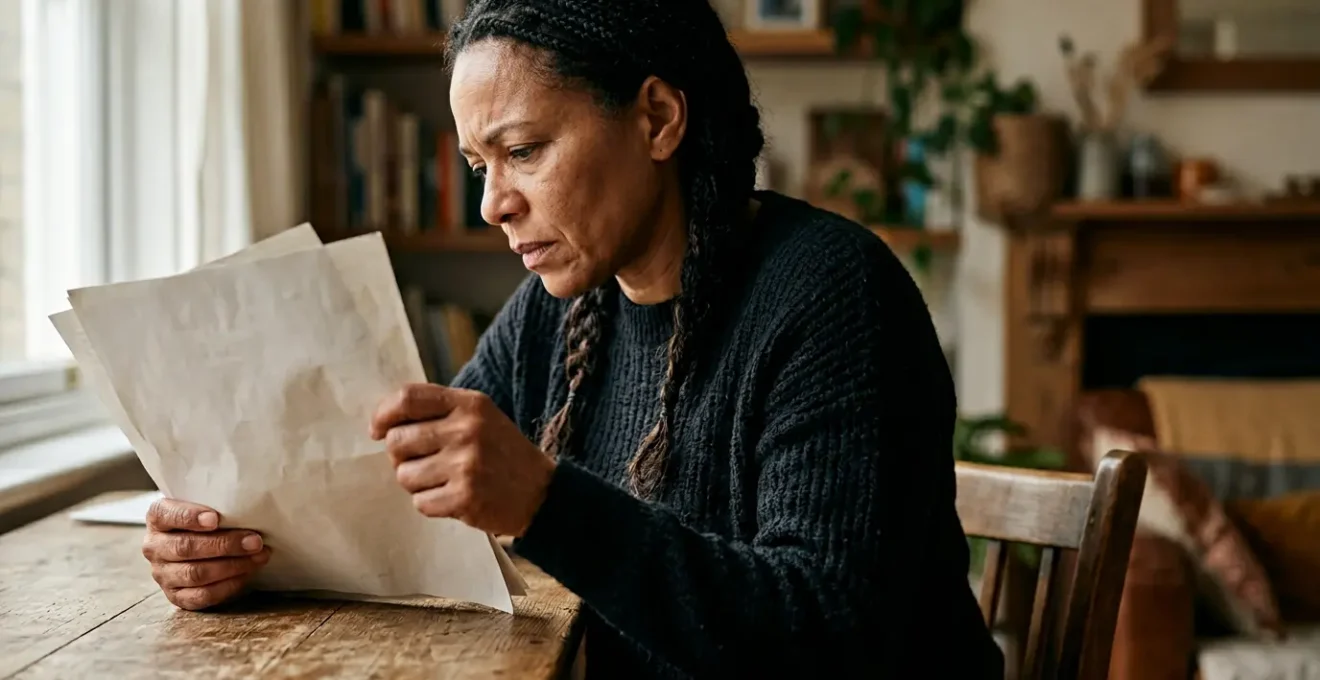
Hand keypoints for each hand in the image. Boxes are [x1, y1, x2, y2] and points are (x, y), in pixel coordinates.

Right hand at [141, 498, 270, 610]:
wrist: (199, 543)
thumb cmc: (207, 520)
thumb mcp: (206, 505)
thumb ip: (217, 504)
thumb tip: (248, 509)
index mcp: (157, 517)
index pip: (167, 515)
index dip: (190, 517)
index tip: (216, 519)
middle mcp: (154, 546)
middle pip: (186, 547)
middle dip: (224, 545)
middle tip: (255, 541)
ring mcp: (162, 574)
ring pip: (195, 574)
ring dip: (231, 566)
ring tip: (258, 557)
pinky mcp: (175, 595)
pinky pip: (201, 596)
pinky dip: (227, 586)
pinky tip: (246, 575)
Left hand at [371, 384, 555, 536]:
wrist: (541, 492)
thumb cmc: (500, 452)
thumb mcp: (479, 416)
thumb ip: (437, 411)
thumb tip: (381, 425)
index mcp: (469, 404)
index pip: (407, 398)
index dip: (383, 415)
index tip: (377, 430)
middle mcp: (467, 430)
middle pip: (397, 441)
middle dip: (401, 456)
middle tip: (423, 462)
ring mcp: (466, 465)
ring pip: (404, 475)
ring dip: (416, 483)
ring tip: (443, 480)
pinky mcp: (465, 498)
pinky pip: (420, 502)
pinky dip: (431, 503)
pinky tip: (453, 497)